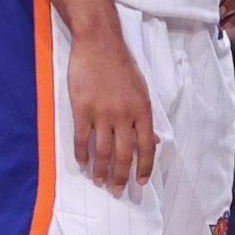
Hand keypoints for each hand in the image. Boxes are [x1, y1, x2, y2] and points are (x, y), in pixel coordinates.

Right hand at [67, 29, 157, 191]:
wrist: (100, 44)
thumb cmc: (122, 66)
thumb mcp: (142, 90)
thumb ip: (145, 117)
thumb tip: (152, 141)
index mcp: (143, 110)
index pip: (147, 146)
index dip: (144, 167)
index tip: (141, 182)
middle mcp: (125, 115)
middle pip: (124, 154)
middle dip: (121, 176)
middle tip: (118, 190)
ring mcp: (102, 113)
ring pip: (102, 152)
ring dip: (101, 170)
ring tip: (99, 182)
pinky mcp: (82, 110)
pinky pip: (82, 140)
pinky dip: (82, 155)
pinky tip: (82, 164)